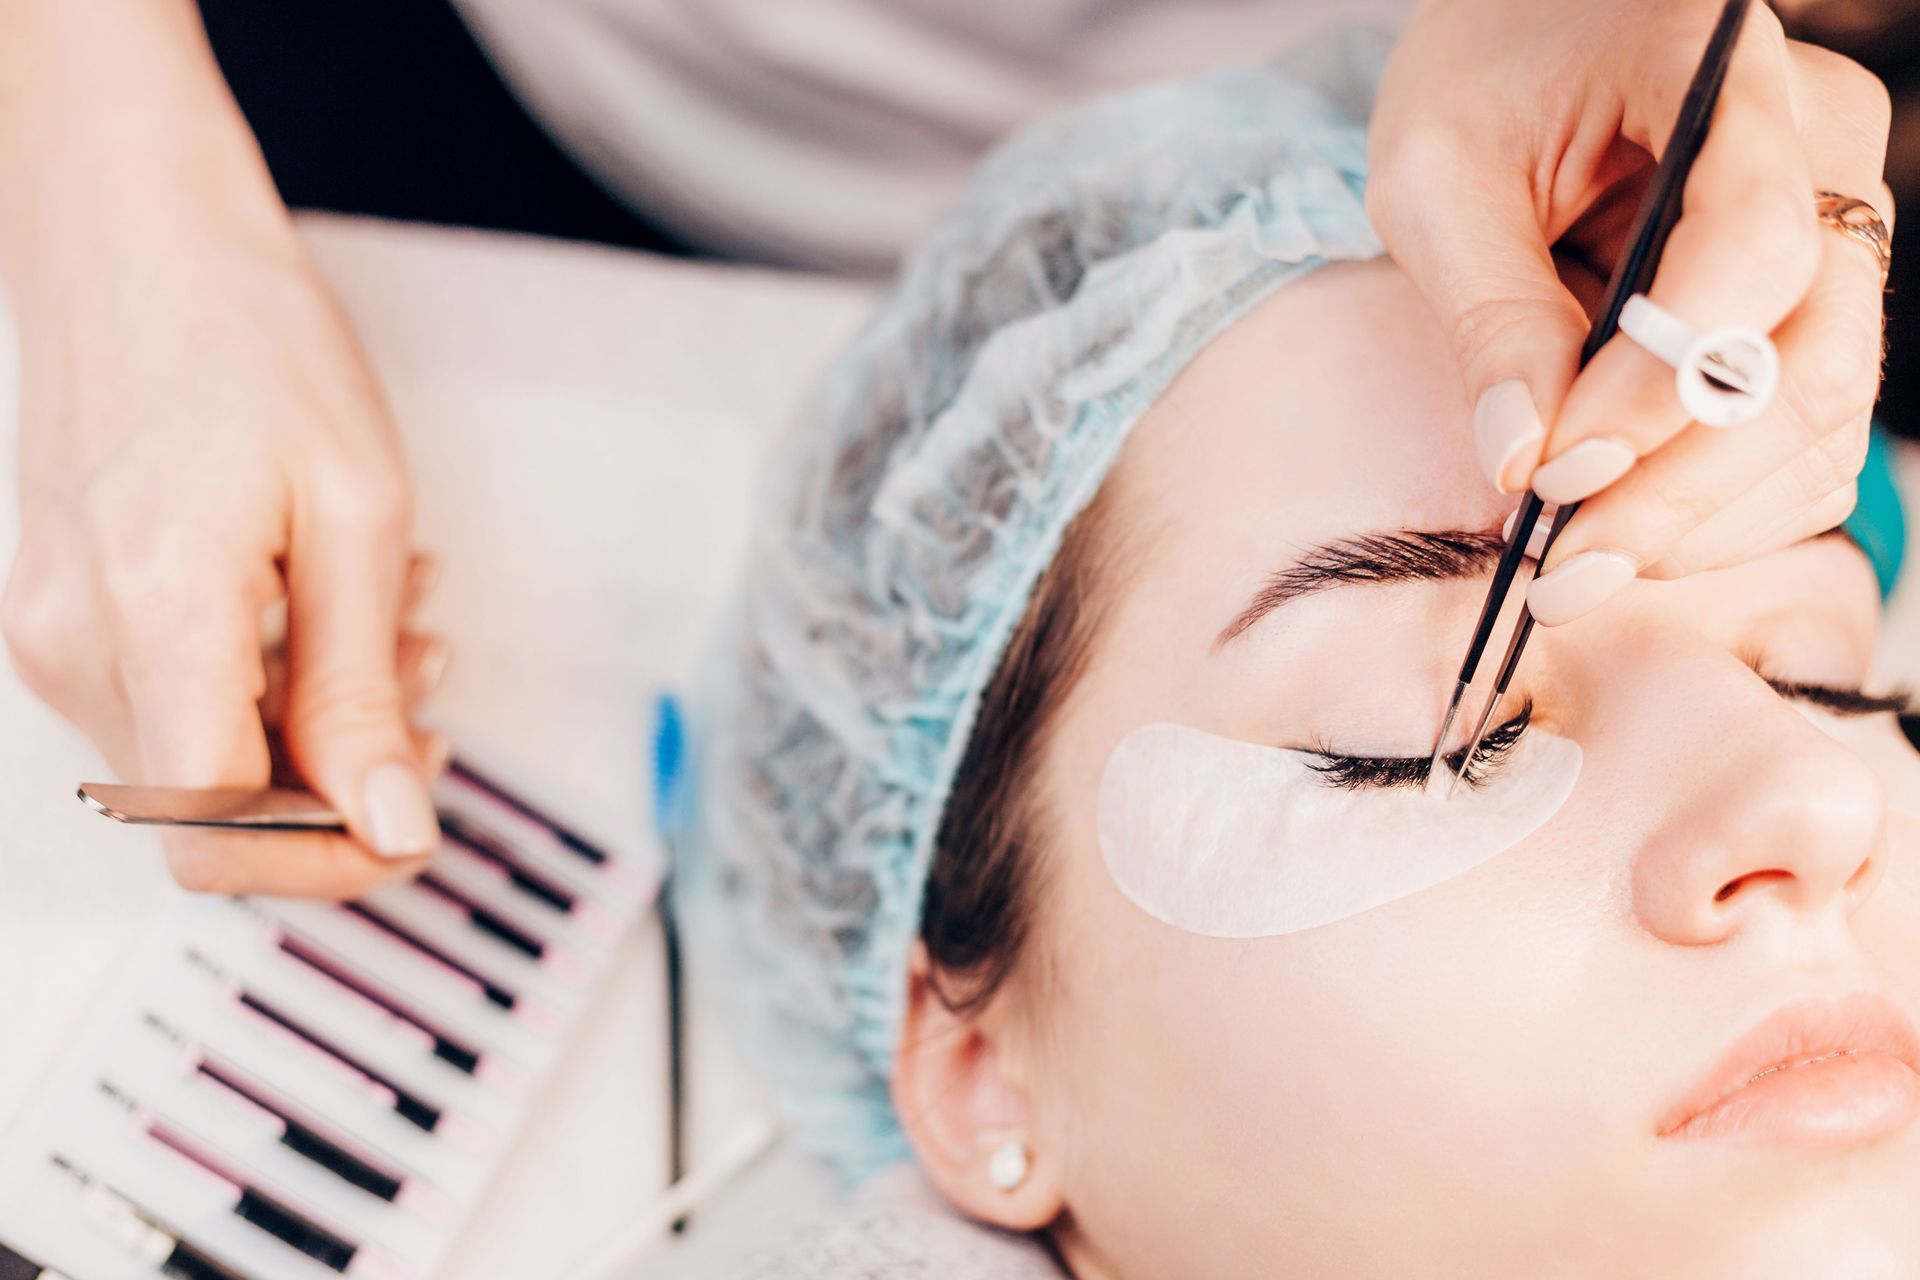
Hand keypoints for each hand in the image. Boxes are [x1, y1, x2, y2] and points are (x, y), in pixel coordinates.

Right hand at [3, 222, 442, 896]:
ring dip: (316, 718)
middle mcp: (73, 643)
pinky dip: (265, 679)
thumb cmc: (249, 341)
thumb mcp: (355, 514)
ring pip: (200, 756)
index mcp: (151, 617)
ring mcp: (53, 631)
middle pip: (213, 810)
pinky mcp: (62, 612)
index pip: (217, 832)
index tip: (414, 817)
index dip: (327, 856)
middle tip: (429, 693)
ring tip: (397, 617)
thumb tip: (388, 823)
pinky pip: (172, 697)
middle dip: (342, 777)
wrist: (136, 239)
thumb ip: (360, 688)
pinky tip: (328, 605)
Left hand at [1369, 0, 1892, 623]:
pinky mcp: (1815, 303)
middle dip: (1682, 490)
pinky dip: (1725, 510)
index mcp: (1727, 75)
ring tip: (1576, 572)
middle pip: (1813, 356)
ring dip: (1704, 521)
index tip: (1557, 473)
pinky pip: (1808, 435)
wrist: (1523, 34)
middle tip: (1562, 573)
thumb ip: (1488, 310)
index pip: (1752, 245)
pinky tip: (1625, 537)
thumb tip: (1521, 462)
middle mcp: (1822, 150)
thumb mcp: (1436, 174)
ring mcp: (1837, 229)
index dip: (1663, 382)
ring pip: (1826, 414)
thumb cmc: (1475, 81)